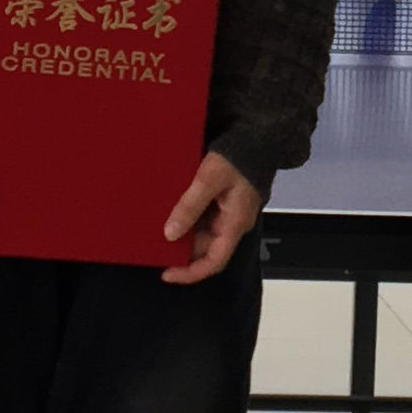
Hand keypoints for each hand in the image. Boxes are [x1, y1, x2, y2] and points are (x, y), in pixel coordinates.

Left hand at [160, 152, 260, 283]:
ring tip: (158, 230)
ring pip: (203, 235)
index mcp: (234, 224)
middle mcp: (233, 224)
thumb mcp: (209, 179)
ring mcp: (228, 214)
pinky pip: (203, 220)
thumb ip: (190, 206)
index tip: (167, 274)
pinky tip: (172, 214)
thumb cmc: (238, 156)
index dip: (190, 273)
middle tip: (155, 247)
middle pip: (206, 249)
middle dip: (181, 251)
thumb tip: (171, 233)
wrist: (256, 138)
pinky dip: (187, 221)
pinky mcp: (223, 204)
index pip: (214, 261)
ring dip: (183, 235)